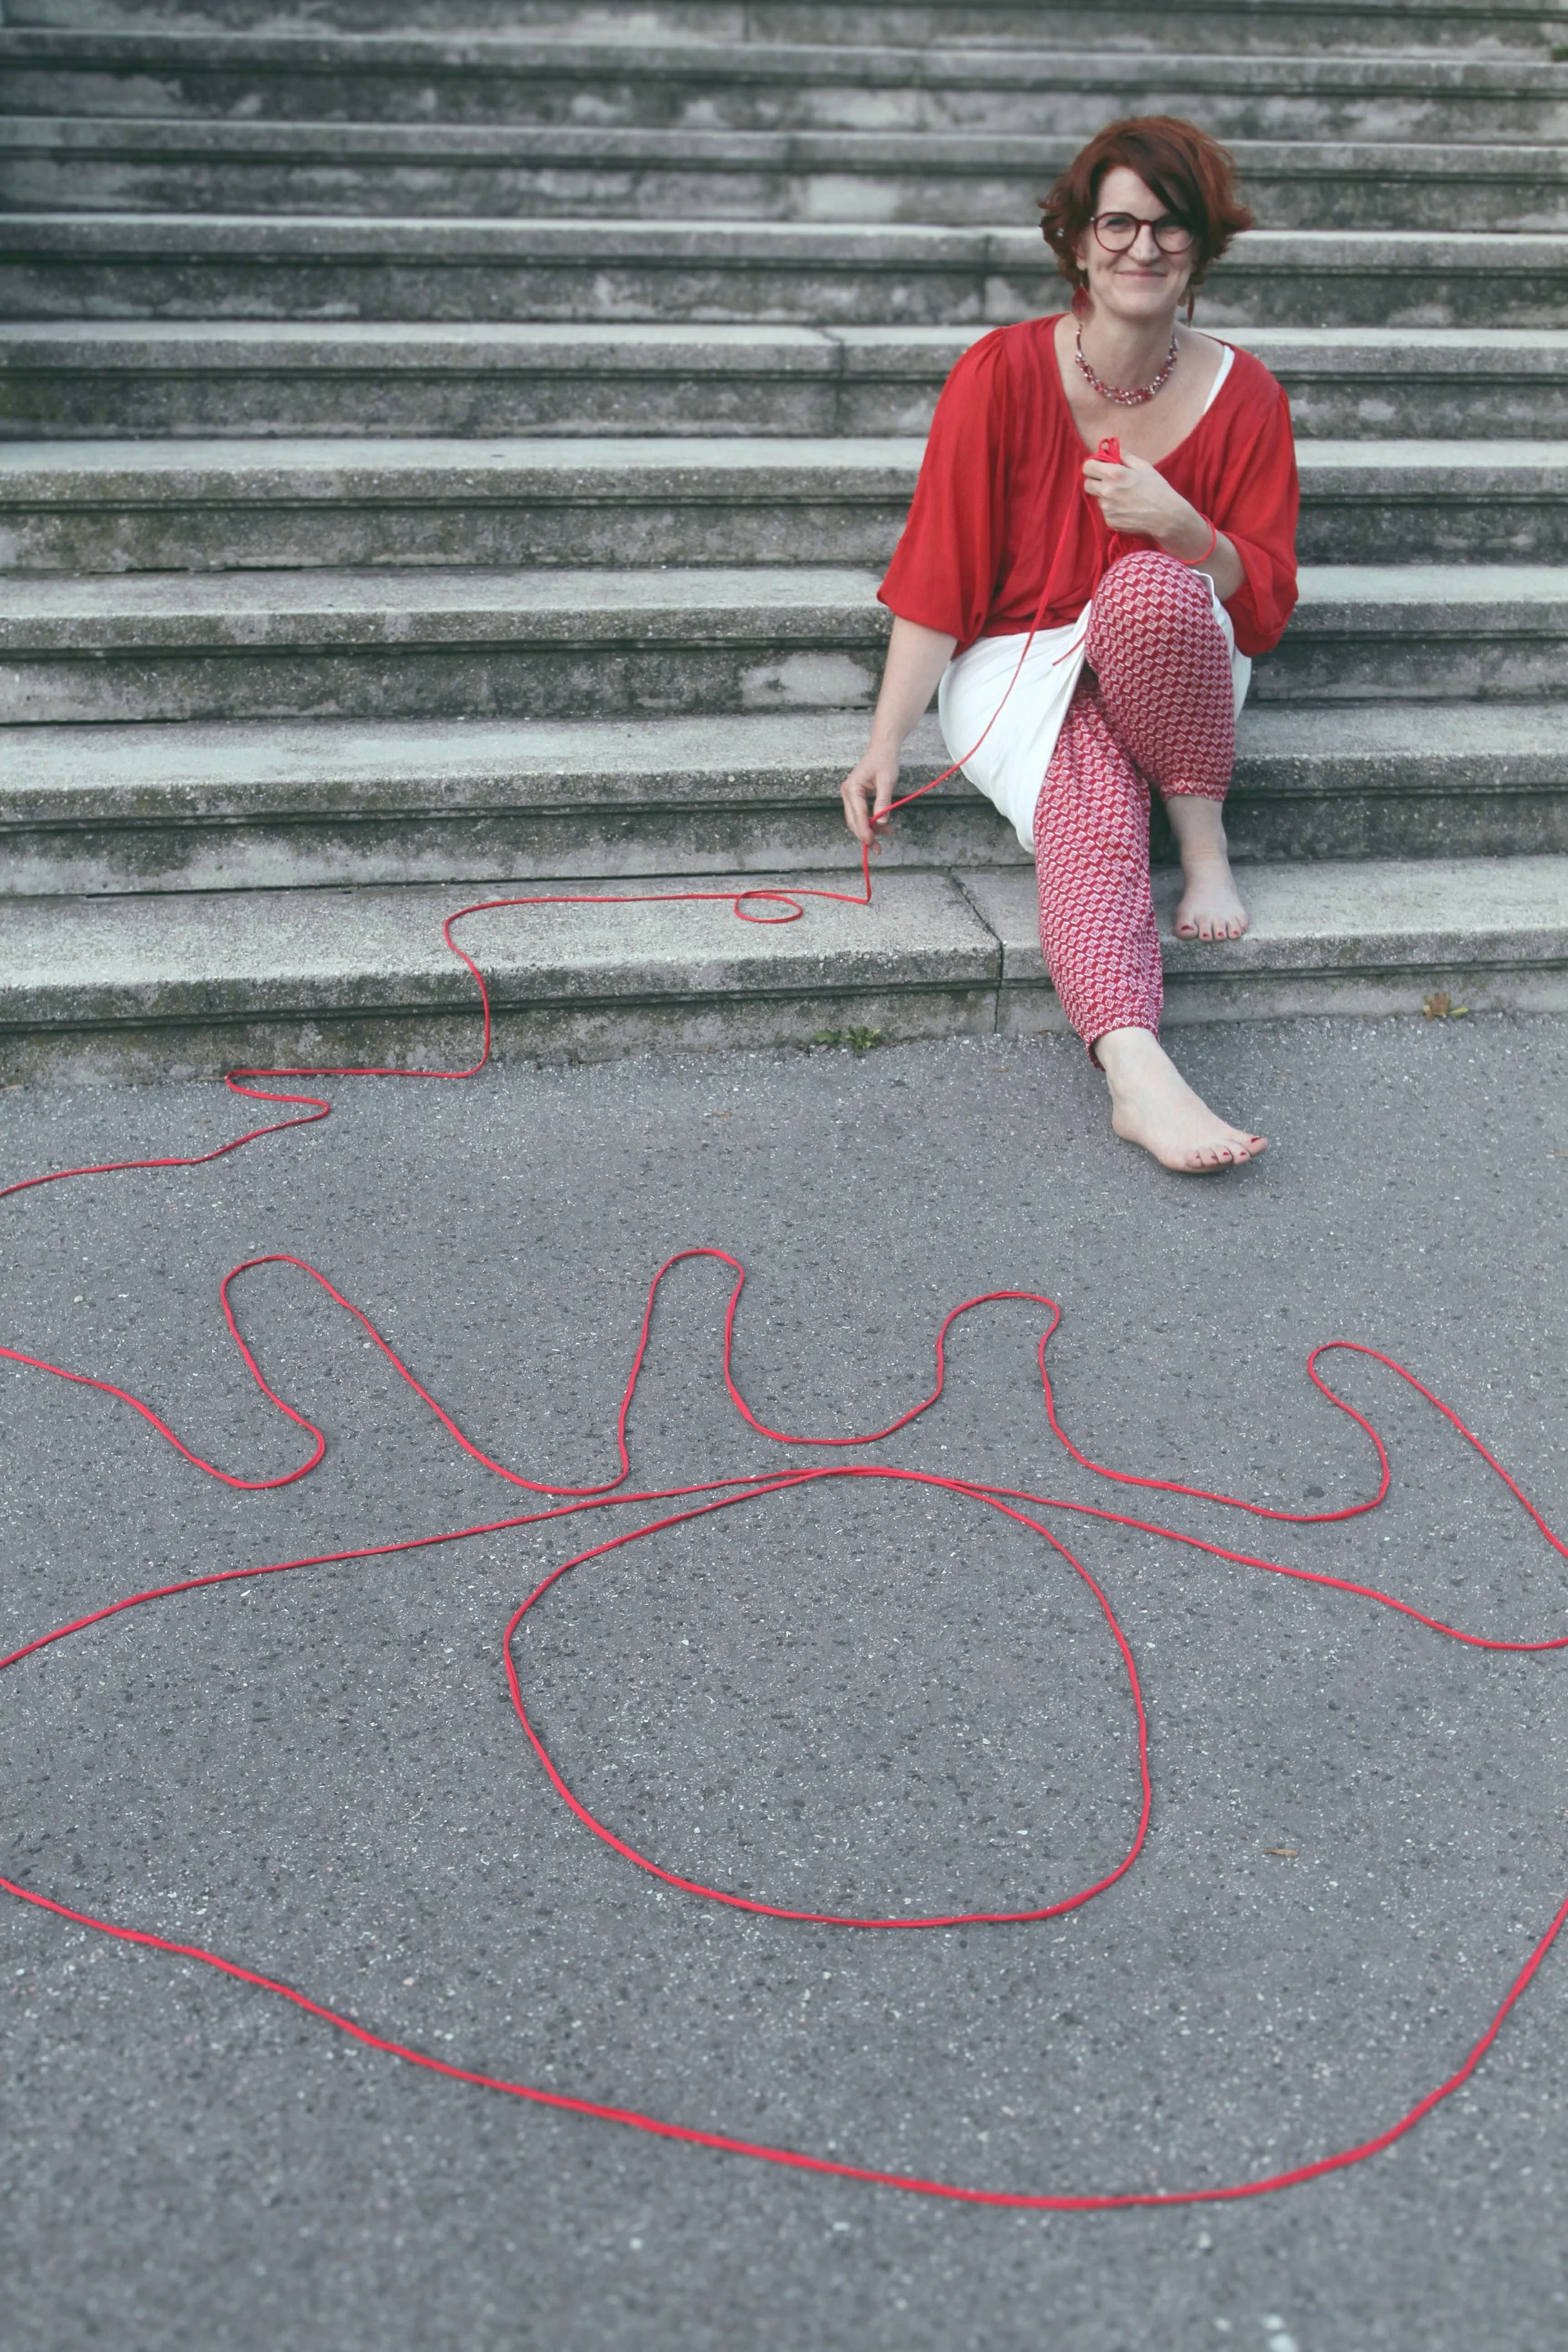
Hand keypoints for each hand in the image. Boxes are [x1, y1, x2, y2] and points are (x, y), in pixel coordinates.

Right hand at [839, 744, 899, 850]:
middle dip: (865, 835)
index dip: (865, 831)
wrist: (883, 747)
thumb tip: (881, 822)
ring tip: (886, 835)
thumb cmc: (885, 760)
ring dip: (869, 830)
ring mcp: (850, 795)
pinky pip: (860, 814)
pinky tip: (882, 826)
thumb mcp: (887, 781)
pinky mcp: (855, 796)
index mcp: (852, 789)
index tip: (872, 843)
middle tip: (878, 849)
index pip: (857, 815)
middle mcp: (847, 793)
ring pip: (856, 820)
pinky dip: (870, 822)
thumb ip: (883, 802)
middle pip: (854, 821)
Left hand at [1081, 449, 1197, 546]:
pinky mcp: (1111, 522)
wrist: (1166, 516)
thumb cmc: (1157, 489)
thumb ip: (1125, 456)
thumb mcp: (1143, 467)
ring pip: (1099, 500)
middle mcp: (1107, 491)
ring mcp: (1107, 509)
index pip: (1088, 467)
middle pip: (1087, 485)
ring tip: (1126, 498)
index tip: (1099, 467)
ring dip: (1107, 497)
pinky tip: (1128, 509)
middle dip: (1095, 481)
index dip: (1092, 466)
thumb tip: (1111, 447)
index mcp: (1114, 474)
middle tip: (1109, 482)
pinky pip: (1106, 513)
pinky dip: (1114, 510)